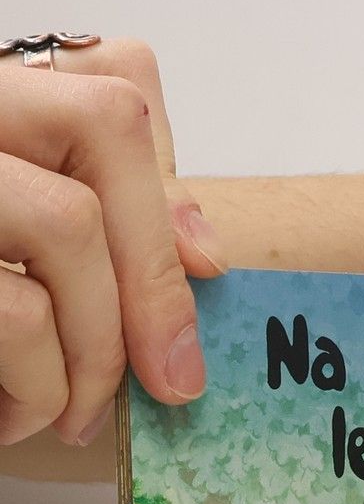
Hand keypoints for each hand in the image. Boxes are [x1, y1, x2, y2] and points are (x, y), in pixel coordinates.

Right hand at [0, 38, 222, 446]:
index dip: (167, 182)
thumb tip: (202, 250)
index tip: (205, 272)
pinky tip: (9, 419)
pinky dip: (35, 386)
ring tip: (62, 414)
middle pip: (101, 127)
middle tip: (169, 384)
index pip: (106, 85)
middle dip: (155, 276)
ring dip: (92, 349)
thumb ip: (95, 219)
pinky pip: (15, 308)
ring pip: (66, 221)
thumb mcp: (22, 252)